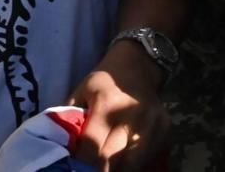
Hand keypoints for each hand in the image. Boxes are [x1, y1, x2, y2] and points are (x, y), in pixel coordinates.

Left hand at [67, 42, 169, 171]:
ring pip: (134, 164)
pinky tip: (124, 164)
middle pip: (113, 158)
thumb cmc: (104, 80)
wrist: (138, 63)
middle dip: (100, 170)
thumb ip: (70, 118)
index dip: (82, 163)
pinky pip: (149, 157)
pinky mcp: (165, 129)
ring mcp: (151, 124)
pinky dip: (136, 165)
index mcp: (106, 104)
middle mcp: (131, 116)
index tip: (75, 168)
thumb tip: (59, 145)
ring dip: (119, 170)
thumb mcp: (81, 91)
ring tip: (107, 169)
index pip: (92, 145)